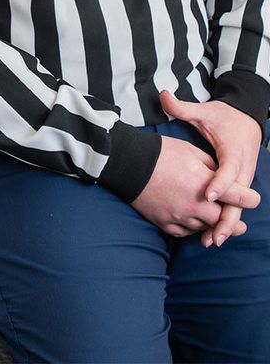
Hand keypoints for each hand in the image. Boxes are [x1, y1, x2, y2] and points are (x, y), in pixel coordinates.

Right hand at [131, 135, 254, 237]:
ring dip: (212, 225)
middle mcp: (194, 205)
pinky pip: (185, 232)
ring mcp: (179, 217)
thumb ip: (211, 167)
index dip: (249, 198)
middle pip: (222, 220)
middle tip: (242, 225)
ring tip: (218, 225)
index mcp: (203, 183)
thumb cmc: (160, 153)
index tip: (255, 200)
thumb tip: (221, 177)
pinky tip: (195, 224)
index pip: (236, 196)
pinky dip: (192, 228)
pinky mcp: (165, 223)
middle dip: (234, 222)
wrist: (128, 164)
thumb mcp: (191, 151)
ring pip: (204, 228)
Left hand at [159, 90, 261, 246]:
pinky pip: (233, 206)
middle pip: (237, 198)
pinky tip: (211, 234)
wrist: (246, 118)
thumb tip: (163, 94)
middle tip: (212, 236)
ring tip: (209, 241)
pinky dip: (224, 219)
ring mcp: (243, 179)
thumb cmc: (223, 117)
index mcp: (234, 151)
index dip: (219, 183)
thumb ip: (183, 107)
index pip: (228, 170)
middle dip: (226, 218)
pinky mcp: (240, 185)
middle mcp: (242, 169)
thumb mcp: (204, 112)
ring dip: (224, 224)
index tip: (207, 195)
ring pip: (236, 207)